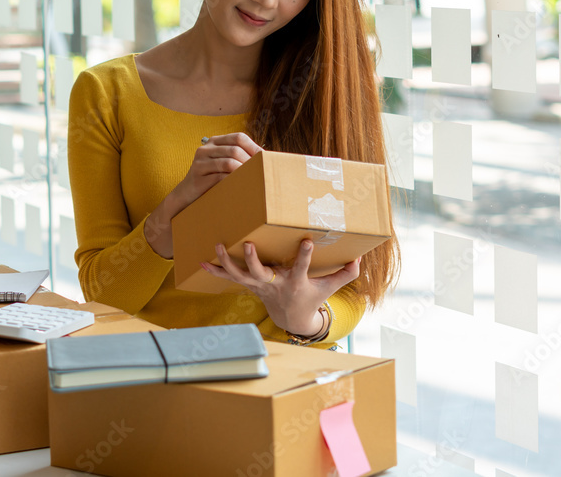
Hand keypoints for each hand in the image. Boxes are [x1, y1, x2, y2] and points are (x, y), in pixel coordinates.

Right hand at [171, 133, 262, 207]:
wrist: (186, 194)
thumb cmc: (210, 179)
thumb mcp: (222, 164)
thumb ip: (237, 157)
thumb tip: (265, 158)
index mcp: (214, 142)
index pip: (238, 137)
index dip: (254, 147)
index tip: (266, 158)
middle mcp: (205, 149)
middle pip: (234, 150)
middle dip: (250, 161)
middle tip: (261, 172)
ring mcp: (200, 162)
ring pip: (228, 163)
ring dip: (243, 172)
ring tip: (253, 180)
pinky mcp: (197, 177)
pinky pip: (220, 177)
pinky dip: (233, 181)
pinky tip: (240, 186)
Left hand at [202, 239, 360, 335]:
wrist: (291, 318)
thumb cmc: (310, 298)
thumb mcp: (328, 288)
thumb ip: (345, 274)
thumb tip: (359, 257)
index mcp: (295, 282)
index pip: (301, 267)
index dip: (303, 255)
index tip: (306, 240)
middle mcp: (273, 284)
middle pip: (260, 273)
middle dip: (253, 260)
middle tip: (248, 245)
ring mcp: (258, 285)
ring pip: (239, 274)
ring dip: (227, 262)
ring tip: (218, 245)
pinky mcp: (248, 285)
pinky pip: (229, 278)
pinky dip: (214, 271)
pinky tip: (201, 261)